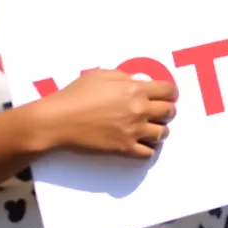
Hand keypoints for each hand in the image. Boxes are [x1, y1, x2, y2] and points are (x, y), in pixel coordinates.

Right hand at [43, 69, 177, 158]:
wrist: (56, 120)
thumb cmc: (75, 94)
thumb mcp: (102, 75)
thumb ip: (125, 77)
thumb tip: (138, 82)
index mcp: (136, 89)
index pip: (170, 91)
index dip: (170, 92)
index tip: (167, 96)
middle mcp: (139, 110)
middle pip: (170, 112)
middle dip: (167, 111)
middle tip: (158, 112)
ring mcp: (133, 131)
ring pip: (163, 133)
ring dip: (159, 130)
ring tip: (150, 128)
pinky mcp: (123, 148)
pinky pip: (148, 153)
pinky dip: (148, 149)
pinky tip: (141, 143)